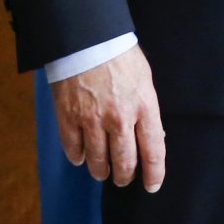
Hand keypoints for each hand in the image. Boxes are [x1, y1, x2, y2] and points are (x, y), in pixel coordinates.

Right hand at [51, 43, 165, 189]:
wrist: (88, 38)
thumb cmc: (121, 55)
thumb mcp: (144, 78)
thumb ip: (147, 109)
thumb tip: (153, 136)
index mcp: (144, 105)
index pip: (153, 150)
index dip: (154, 172)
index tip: (152, 185)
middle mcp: (120, 118)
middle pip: (124, 162)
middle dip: (125, 176)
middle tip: (123, 178)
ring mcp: (92, 120)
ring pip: (97, 161)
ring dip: (101, 170)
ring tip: (103, 171)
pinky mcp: (69, 118)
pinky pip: (73, 150)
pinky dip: (78, 157)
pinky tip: (81, 157)